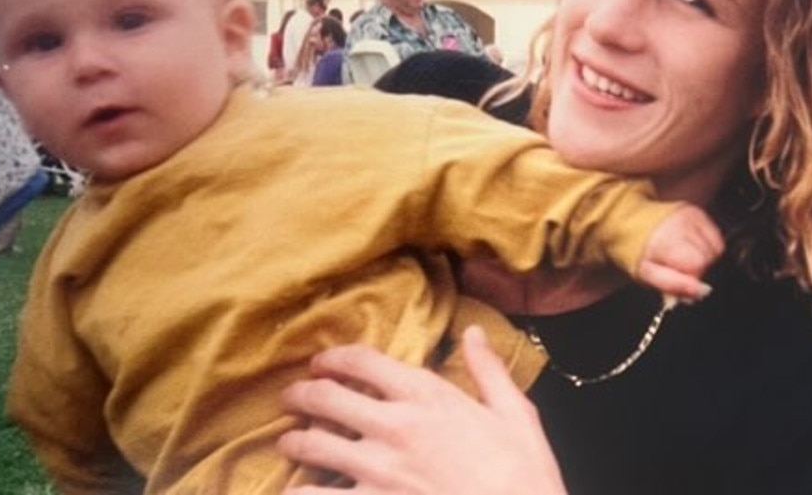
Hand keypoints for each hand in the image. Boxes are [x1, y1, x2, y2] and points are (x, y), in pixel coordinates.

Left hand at [279, 326, 567, 494]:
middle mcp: (395, 427)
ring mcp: (378, 470)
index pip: (363, 362)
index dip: (333, 357)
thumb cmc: (523, 474)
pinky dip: (300, 492)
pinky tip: (295, 490)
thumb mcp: (516, 413)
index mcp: (427, 396)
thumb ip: (488, 370)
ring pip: (312, 445)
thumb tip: (475, 332)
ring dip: (295, 441)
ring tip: (288, 442)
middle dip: (301, 395)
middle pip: (326, 398)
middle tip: (291, 398)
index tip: (321, 362)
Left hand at [636, 205, 721, 302]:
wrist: (630, 223)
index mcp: (665, 241)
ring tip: (685, 257)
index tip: (683, 281)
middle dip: (699, 269)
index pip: (698, 264)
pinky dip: (709, 247)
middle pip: (709, 257)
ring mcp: (692, 217)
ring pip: (716, 248)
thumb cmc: (637, 251)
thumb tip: (701, 291)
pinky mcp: (699, 213)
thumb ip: (674, 285)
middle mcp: (681, 224)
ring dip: (706, 259)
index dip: (693, 278)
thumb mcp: (647, 275)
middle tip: (681, 269)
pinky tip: (693, 248)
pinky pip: (717, 237)